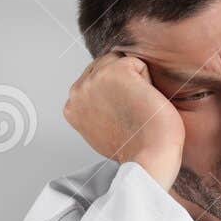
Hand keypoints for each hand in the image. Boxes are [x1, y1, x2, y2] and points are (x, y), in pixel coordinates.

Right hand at [63, 52, 182, 188]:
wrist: (149, 157)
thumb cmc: (134, 149)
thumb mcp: (100, 130)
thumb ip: (94, 109)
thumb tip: (103, 96)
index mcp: (72, 106)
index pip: (95, 80)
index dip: (115, 94)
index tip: (122, 117)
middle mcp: (78, 90)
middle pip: (107, 67)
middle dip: (124, 85)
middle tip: (131, 114)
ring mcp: (94, 79)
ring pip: (122, 63)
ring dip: (136, 82)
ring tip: (136, 108)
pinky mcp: (117, 71)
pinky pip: (139, 64)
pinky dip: (148, 81)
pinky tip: (144, 102)